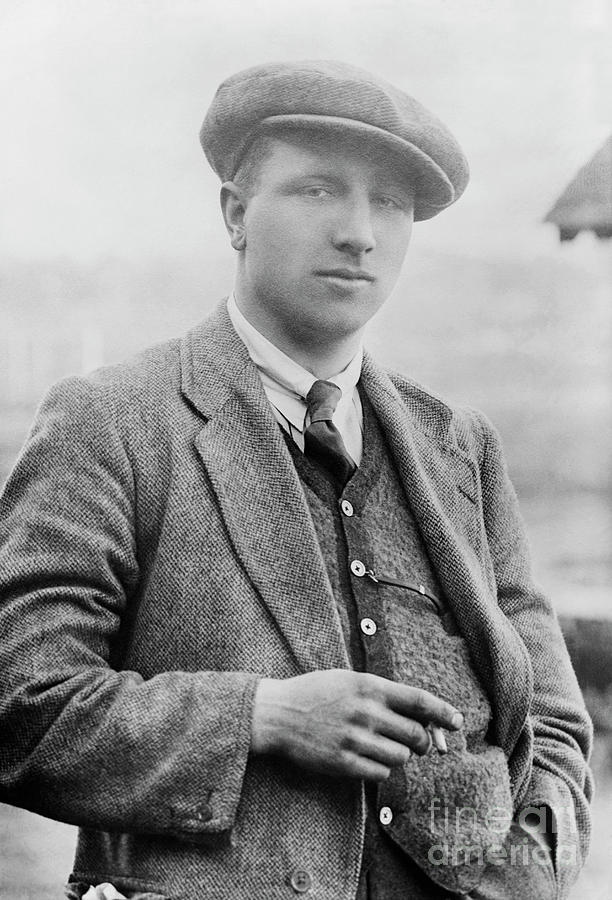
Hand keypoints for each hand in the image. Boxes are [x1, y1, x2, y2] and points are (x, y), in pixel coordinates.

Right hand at [250, 669, 462, 781]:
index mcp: (369, 686)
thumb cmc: (317, 694)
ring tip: (383, 748)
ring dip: (400, 756)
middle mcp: (366, 712)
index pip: (419, 700)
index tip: (458, 721)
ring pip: (402, 757)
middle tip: (417, 743)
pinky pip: (381, 774)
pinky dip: (381, 770)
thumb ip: (384, 696)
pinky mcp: (343, 763)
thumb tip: (423, 719)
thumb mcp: (351, 681)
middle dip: (423, 741)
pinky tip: (368, 759)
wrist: (278, 714)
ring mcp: (354, 739)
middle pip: (416, 734)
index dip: (444, 712)